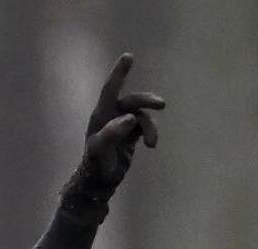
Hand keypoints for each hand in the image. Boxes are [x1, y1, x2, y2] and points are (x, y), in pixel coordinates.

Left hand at [81, 54, 164, 190]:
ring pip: (141, 116)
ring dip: (150, 128)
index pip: (110, 89)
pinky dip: (150, 133)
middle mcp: (112, 116)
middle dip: (147, 101)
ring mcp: (122, 124)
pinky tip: (151, 145)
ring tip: (152, 144)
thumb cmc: (95, 164)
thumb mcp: (100, 150)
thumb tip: (130, 119)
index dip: (119, 73)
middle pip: (133, 101)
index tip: (128, 56)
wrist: (99, 182)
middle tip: (161, 105)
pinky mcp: (130, 134)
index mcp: (101, 115)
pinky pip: (144, 126)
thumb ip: (112, 133)